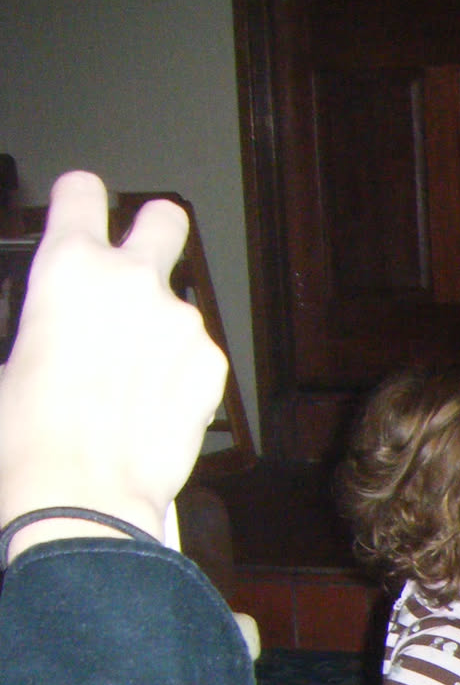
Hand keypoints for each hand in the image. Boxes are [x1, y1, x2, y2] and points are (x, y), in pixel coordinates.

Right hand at [0, 173, 227, 556]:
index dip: (82, 200)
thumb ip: (44, 318)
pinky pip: (197, 356)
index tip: (84, 212)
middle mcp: (135, 280)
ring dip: (161, 330)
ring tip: (131, 384)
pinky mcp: (214, 365)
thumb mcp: (9, 358)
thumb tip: (57, 325)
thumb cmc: (26, 428)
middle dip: (155, 230)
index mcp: (70, 267)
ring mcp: (183, 322)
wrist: (82, 492)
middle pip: (164, 220)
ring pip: (177, 307)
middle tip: (141, 263)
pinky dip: (182, 374)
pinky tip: (154, 409)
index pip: (83, 192)